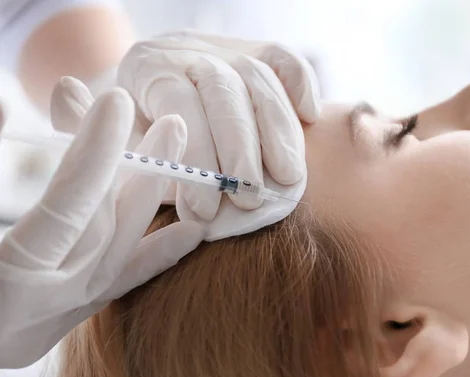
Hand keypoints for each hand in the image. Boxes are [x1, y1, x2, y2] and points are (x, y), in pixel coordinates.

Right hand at [0, 85, 204, 367]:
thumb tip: (8, 111)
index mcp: (5, 286)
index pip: (66, 209)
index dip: (95, 153)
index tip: (116, 103)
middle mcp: (38, 313)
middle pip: (105, 226)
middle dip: (140, 168)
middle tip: (170, 123)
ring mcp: (53, 323)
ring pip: (119, 249)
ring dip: (147, 194)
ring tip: (172, 147)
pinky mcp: (61, 322)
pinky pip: (121, 284)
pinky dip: (156, 255)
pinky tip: (192, 230)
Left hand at [116, 31, 319, 220]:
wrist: (148, 93)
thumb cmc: (143, 136)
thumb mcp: (135, 154)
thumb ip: (162, 175)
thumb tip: (201, 211)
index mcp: (147, 70)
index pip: (178, 106)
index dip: (196, 157)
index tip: (206, 208)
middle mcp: (187, 51)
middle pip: (224, 90)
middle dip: (243, 149)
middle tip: (252, 198)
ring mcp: (224, 48)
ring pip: (259, 77)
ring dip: (279, 131)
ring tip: (289, 177)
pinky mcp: (254, 51)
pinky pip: (282, 58)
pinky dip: (301, 84)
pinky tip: (310, 117)